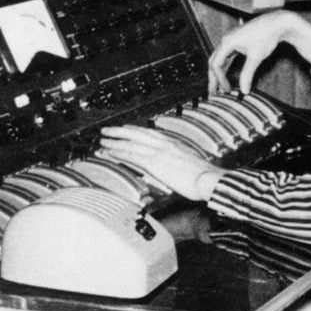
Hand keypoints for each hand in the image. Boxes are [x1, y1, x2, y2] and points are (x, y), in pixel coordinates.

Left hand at [98, 125, 225, 200]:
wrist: (208, 179)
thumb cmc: (203, 177)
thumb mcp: (187, 165)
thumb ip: (173, 164)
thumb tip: (164, 169)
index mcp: (173, 143)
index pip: (149, 134)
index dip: (134, 131)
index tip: (125, 130)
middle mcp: (165, 143)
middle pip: (137, 133)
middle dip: (120, 131)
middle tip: (107, 130)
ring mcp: (158, 151)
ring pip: (130, 142)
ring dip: (114, 141)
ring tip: (102, 141)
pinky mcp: (154, 161)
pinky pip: (131, 154)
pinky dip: (118, 152)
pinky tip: (109, 152)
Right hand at [208, 10, 310, 93]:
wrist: (276, 24)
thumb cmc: (266, 36)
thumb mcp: (255, 58)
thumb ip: (247, 75)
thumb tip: (244, 90)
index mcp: (227, 42)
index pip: (216, 64)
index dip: (219, 79)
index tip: (226, 89)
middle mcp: (226, 40)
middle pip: (214, 61)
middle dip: (213, 77)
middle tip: (213, 92)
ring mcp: (231, 40)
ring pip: (220, 59)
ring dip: (219, 73)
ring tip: (219, 86)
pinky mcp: (237, 41)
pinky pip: (227, 56)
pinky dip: (226, 67)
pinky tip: (227, 75)